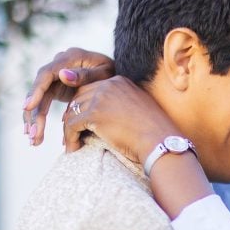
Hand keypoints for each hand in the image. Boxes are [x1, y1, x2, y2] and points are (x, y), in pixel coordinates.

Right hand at [23, 48, 114, 145]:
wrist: (115, 74)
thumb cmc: (113, 72)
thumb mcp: (105, 73)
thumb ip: (86, 75)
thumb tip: (62, 75)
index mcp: (70, 57)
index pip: (46, 74)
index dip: (36, 90)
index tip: (28, 107)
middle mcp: (58, 65)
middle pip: (39, 89)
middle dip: (34, 112)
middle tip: (32, 133)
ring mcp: (55, 76)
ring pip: (38, 99)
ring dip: (34, 119)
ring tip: (33, 140)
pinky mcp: (55, 87)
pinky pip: (42, 103)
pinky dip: (39, 118)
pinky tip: (37, 134)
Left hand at [61, 76, 178, 163]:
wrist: (161, 141)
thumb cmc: (154, 132)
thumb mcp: (138, 109)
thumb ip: (121, 105)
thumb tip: (106, 116)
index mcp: (120, 81)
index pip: (92, 89)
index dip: (83, 105)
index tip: (80, 120)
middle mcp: (109, 84)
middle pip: (78, 97)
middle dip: (72, 115)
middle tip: (71, 132)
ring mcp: (101, 97)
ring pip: (72, 111)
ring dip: (69, 129)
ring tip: (71, 143)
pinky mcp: (95, 114)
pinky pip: (72, 125)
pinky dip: (69, 138)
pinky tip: (73, 148)